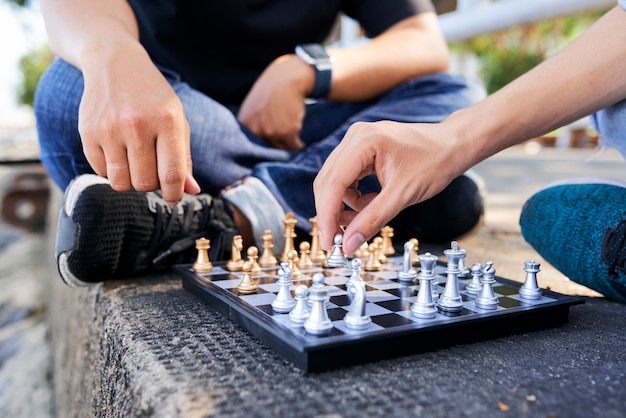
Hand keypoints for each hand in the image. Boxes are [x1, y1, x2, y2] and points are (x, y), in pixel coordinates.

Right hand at [78, 46, 198, 203]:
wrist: (115, 64)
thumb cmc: (153, 98)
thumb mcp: (177, 120)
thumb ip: (184, 158)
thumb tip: (191, 191)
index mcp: (167, 121)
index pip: (172, 174)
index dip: (174, 194)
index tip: (173, 198)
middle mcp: (137, 124)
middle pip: (145, 183)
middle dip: (151, 185)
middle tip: (151, 169)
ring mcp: (109, 128)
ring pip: (121, 183)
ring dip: (130, 181)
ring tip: (134, 162)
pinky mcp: (88, 132)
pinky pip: (101, 172)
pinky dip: (111, 170)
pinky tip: (117, 151)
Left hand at [237, 55, 310, 149]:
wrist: (289, 77)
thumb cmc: (273, 88)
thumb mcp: (253, 104)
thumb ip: (252, 122)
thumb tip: (256, 141)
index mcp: (244, 123)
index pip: (251, 145)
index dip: (263, 147)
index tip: (271, 147)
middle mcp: (255, 129)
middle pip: (266, 149)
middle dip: (275, 148)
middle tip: (283, 145)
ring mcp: (270, 132)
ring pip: (281, 149)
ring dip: (288, 148)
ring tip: (292, 143)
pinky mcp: (286, 132)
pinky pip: (294, 146)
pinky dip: (299, 146)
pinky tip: (301, 143)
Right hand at [313, 120, 465, 254]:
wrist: (452, 146)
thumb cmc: (435, 162)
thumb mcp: (402, 196)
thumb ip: (372, 220)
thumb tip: (348, 244)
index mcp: (364, 142)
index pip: (333, 184)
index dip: (327, 216)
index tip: (327, 242)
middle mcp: (356, 137)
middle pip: (327, 182)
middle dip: (332, 213)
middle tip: (338, 240)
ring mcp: (357, 141)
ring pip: (334, 182)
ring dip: (344, 205)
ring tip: (364, 218)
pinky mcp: (361, 149)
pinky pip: (345, 177)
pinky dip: (353, 196)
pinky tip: (371, 202)